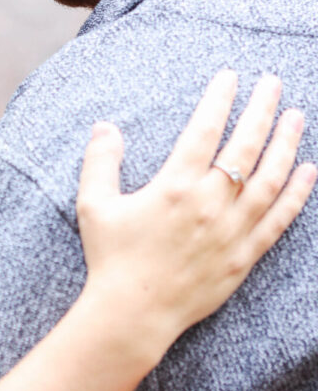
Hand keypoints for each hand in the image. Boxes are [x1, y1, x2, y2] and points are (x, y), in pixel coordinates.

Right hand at [77, 71, 315, 349]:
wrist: (133, 313)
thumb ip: (100, 161)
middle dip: (261, 110)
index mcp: (175, 187)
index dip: (219, 99)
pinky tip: (307, 172)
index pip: (204, 131)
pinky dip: (296, 194)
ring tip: (296, 117)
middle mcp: (209, 204)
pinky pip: (278, 220)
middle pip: (244, 147)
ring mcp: (232, 231)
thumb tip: (106, 126)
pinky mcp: (245, 256)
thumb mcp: (94, 205)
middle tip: (273, 83)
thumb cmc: (112, 258)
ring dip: (285, 145)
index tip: (231, 76)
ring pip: (269, 179)